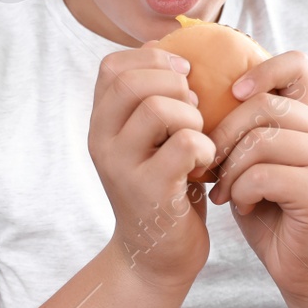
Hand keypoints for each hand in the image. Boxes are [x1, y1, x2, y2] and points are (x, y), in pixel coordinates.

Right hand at [89, 45, 217, 289]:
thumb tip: (177, 51)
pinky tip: (206, 163)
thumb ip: (152, 101)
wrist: (157, 256)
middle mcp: (102, 142)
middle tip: (195, 110)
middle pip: (132, 82)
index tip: (183, 76)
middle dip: (175, 86)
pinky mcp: (149, 190)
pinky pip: (185, 143)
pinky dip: (206, 146)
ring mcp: (122, 167)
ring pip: (158, 108)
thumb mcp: (150, 140)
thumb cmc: (164, 189)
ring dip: (193, 117)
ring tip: (200, 138)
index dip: (151, 59)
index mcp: (101, 124)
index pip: (111, 67)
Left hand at [206, 51, 307, 307]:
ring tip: (225, 192)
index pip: (296, 65)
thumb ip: (242, 130)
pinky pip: (263, 175)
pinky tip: (244, 206)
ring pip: (260, 141)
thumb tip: (193, 97)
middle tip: (209, 166)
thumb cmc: (271, 211)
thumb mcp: (251, 162)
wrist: (304, 267)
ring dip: (230, 170)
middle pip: (262, 105)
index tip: (231, 92)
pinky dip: (242, 192)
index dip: (261, 69)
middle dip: (223, 135)